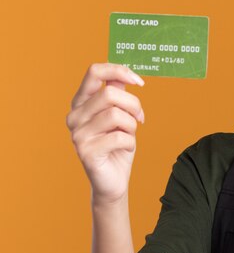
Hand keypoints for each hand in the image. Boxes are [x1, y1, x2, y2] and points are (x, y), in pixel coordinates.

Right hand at [66, 63, 145, 204]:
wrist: (114, 180)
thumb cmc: (118, 146)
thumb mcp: (121, 116)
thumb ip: (118, 94)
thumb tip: (125, 74)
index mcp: (81, 103)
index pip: (94, 72)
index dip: (119, 71)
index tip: (139, 82)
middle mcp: (74, 116)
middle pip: (110, 94)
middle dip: (133, 105)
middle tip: (140, 118)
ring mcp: (77, 134)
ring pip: (116, 115)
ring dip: (131, 126)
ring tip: (128, 136)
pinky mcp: (86, 151)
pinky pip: (119, 137)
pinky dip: (130, 143)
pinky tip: (124, 150)